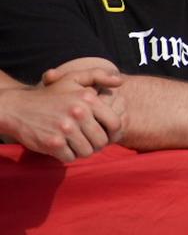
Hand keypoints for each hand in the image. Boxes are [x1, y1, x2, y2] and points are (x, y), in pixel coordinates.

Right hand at [0, 70, 124, 161]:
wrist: (18, 109)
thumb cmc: (51, 96)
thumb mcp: (73, 79)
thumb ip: (98, 76)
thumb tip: (120, 82)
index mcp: (88, 99)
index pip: (115, 124)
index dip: (113, 134)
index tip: (105, 135)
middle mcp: (79, 113)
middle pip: (101, 141)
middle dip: (95, 144)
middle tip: (86, 141)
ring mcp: (65, 129)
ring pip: (87, 152)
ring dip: (81, 151)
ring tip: (73, 143)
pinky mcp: (53, 143)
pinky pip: (71, 158)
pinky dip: (67, 155)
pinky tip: (61, 147)